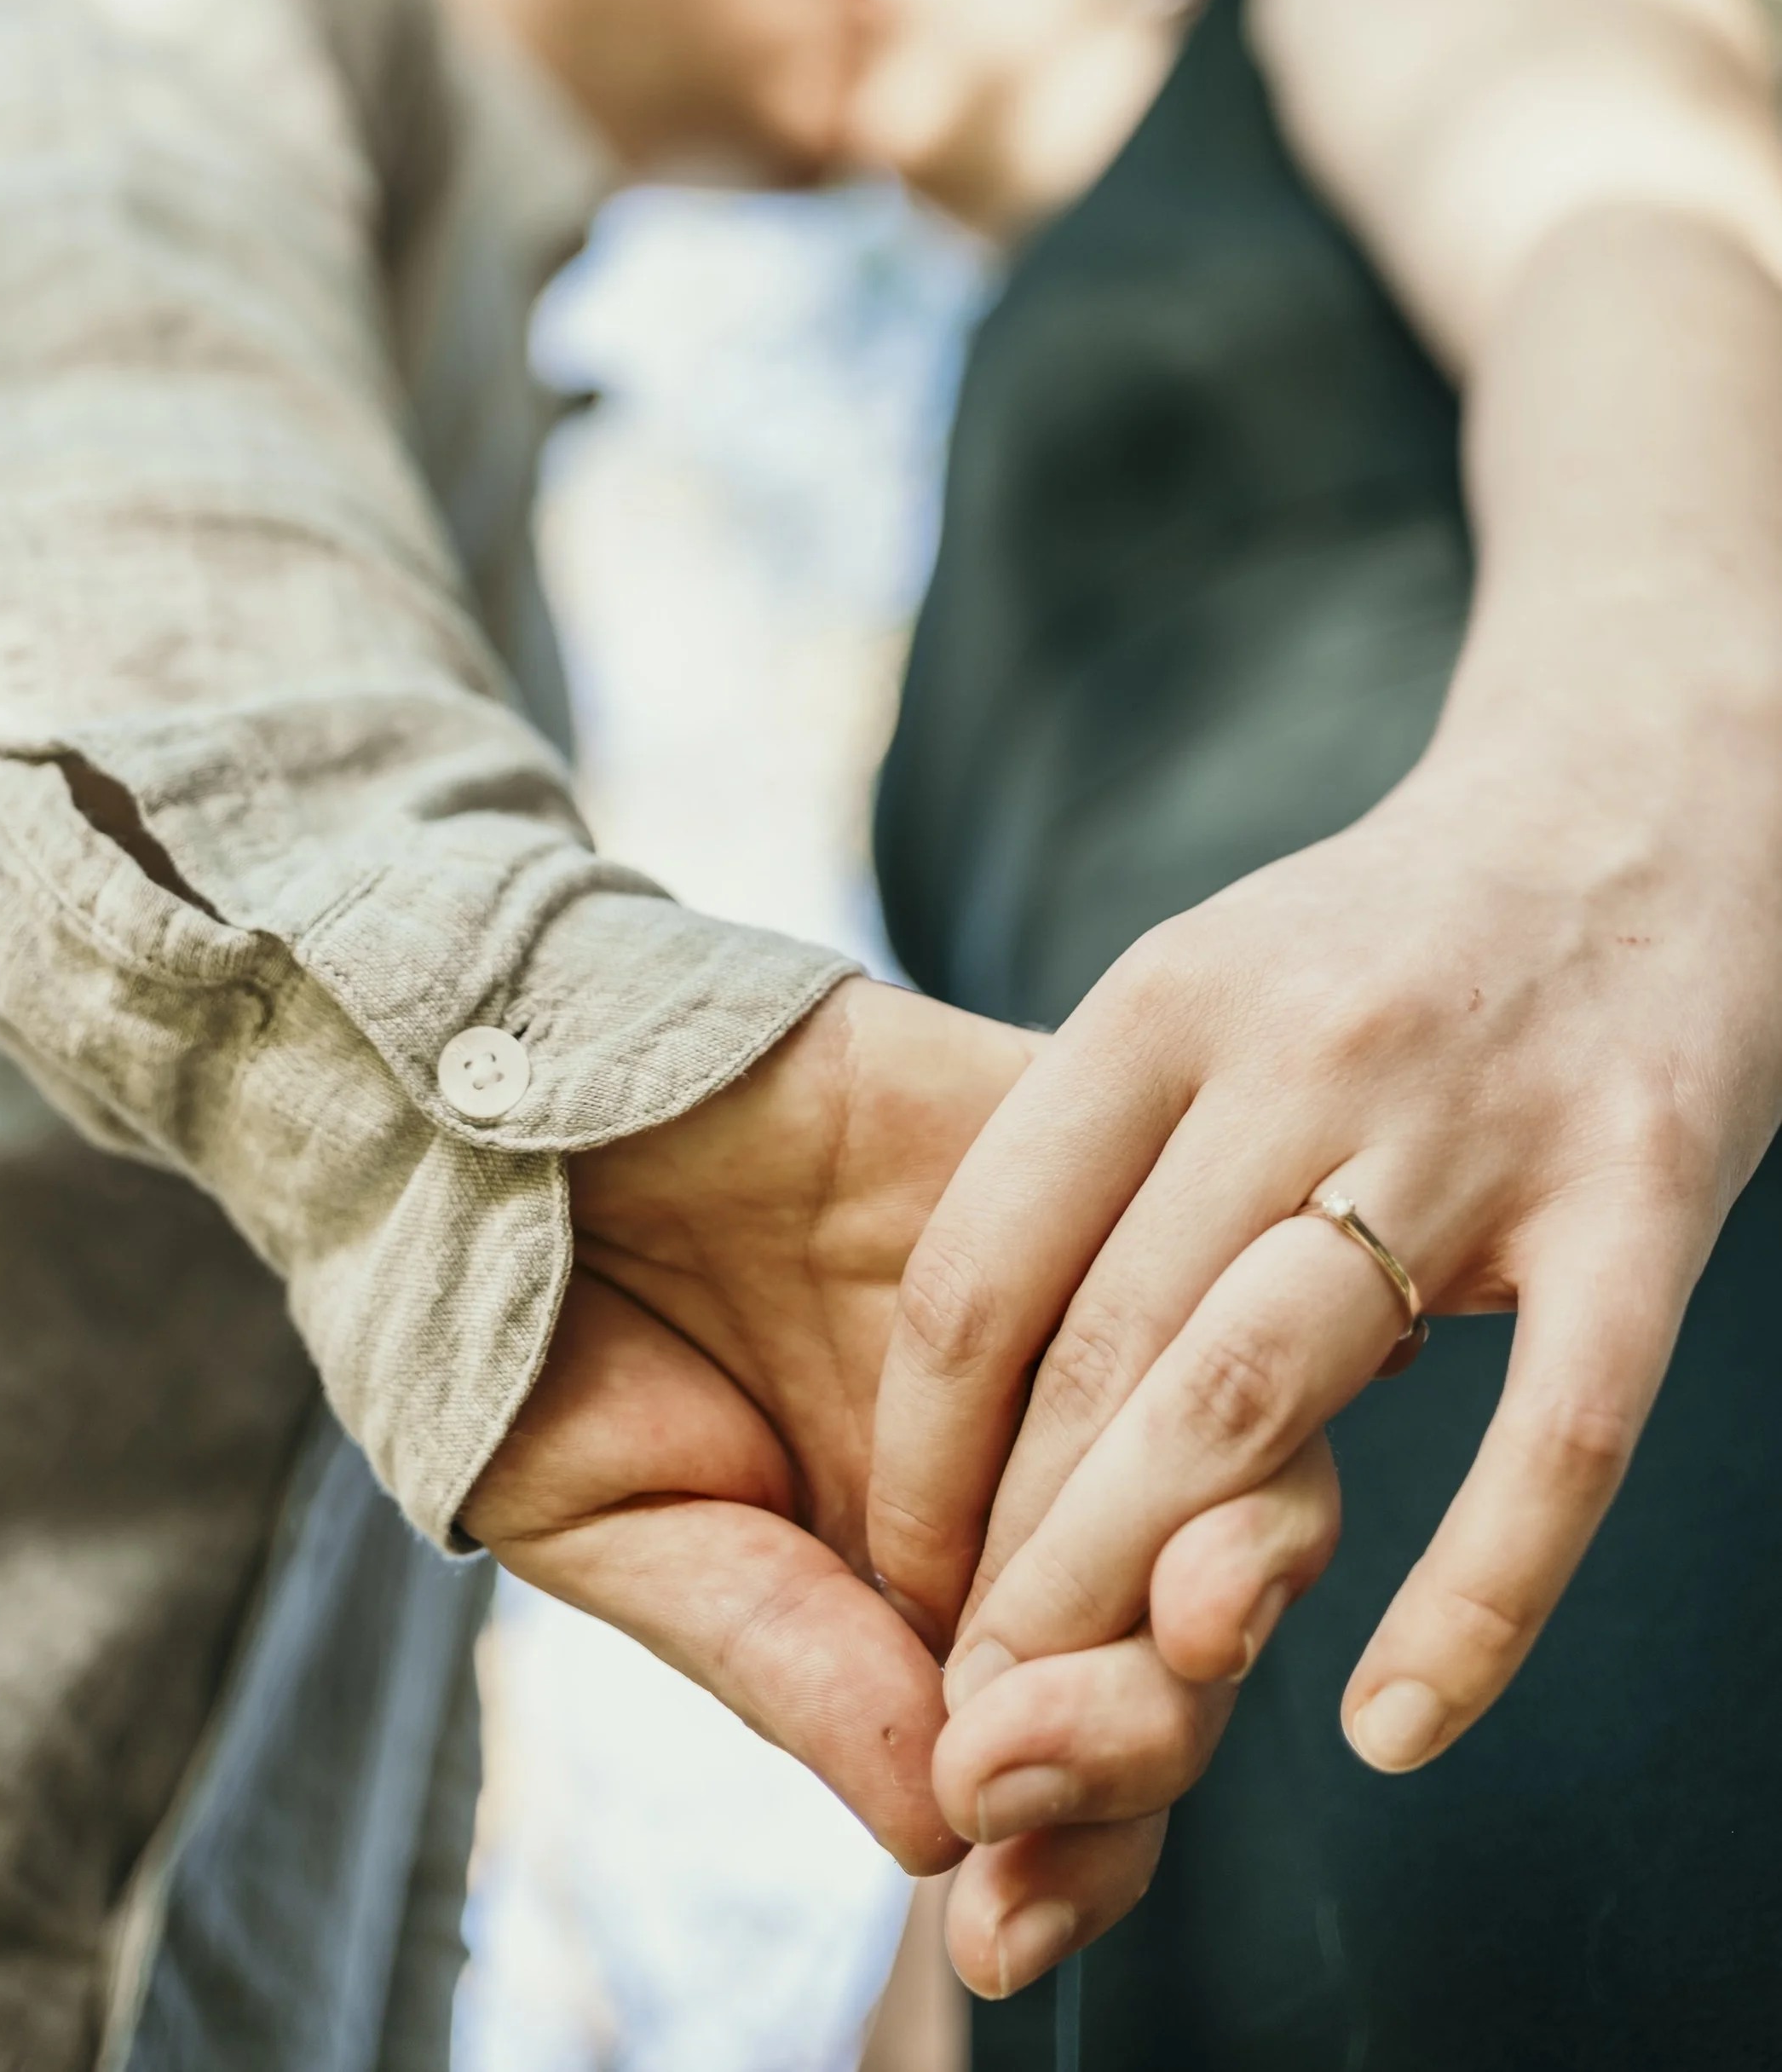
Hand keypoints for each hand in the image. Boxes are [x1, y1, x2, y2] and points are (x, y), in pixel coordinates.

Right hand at [464, 973, 1339, 1938]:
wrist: (490, 1098)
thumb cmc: (539, 1332)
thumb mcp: (629, 1534)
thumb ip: (791, 1659)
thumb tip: (945, 1829)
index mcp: (940, 1585)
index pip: (1081, 1751)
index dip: (1071, 1856)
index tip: (1000, 1929)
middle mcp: (1044, 1463)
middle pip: (1190, 1633)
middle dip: (1139, 1732)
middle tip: (1017, 1756)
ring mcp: (1082, 1307)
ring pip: (1250, 1456)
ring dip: (1220, 1564)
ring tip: (1178, 1618)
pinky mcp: (1080, 1144)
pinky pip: (1197, 1244)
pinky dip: (1205, 1333)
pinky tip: (1216, 1396)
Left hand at [873, 730, 1781, 1820]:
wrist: (1636, 810)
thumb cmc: (1384, 941)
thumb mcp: (1212, 989)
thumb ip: (1104, 1159)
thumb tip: (970, 1406)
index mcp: (1166, 1001)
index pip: (988, 1262)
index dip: (924, 1450)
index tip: (897, 1579)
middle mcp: (1298, 1049)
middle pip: (1107, 1351)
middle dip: (1019, 1560)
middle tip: (973, 1717)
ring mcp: (1473, 1121)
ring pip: (1274, 1394)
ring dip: (1165, 1586)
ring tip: (1105, 1729)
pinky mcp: (1642, 1189)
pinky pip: (1556, 1434)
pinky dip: (1474, 1598)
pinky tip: (1396, 1727)